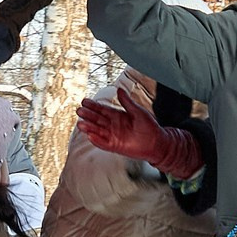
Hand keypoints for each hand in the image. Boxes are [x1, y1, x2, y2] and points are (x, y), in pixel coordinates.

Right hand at [77, 91, 202, 182]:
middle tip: (79, 111)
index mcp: (117, 116)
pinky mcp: (116, 146)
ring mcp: (113, 136)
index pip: (102, 110)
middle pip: (98, 120)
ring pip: (98, 131)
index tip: (84, 101)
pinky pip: (104, 143)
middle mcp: (113, 126)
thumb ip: (127, 102)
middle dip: (88, 115)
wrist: (157, 143)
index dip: (93, 106)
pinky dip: (97, 140)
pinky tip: (90, 136)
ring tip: (80, 124)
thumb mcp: (138, 111)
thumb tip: (119, 90)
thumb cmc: (149, 127)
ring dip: (89, 128)